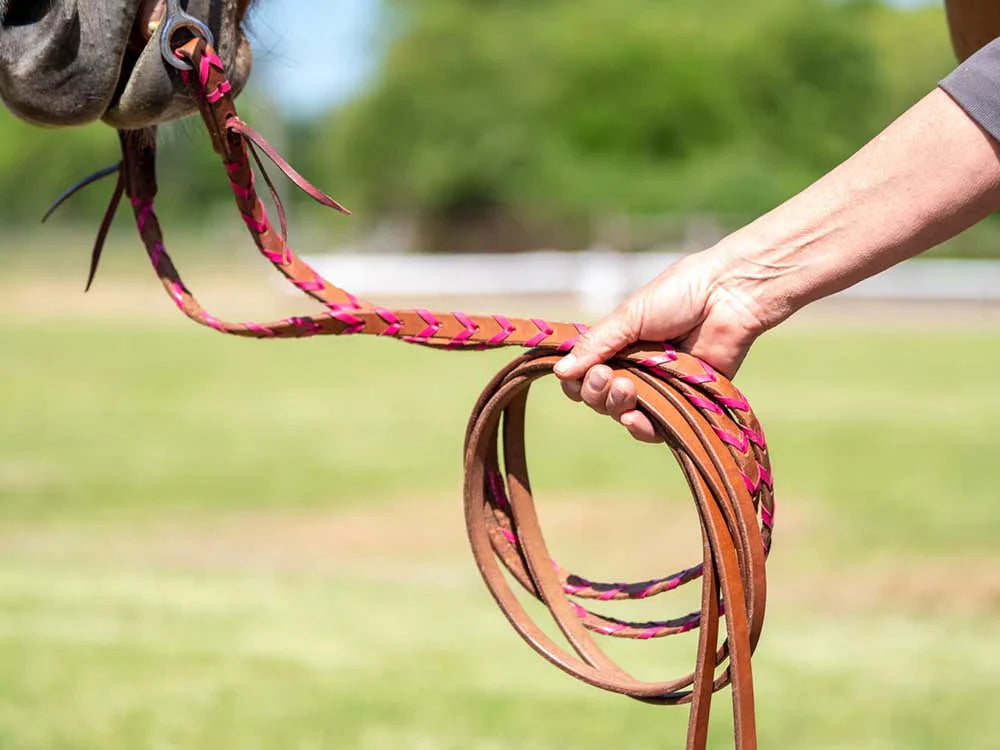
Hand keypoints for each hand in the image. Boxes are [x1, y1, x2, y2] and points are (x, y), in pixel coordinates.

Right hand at [553, 247, 767, 441]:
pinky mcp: (684, 402)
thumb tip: (559, 371)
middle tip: (607, 376)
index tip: (577, 373)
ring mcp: (658, 386)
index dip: (575, 379)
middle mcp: (634, 367)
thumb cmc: (680, 294)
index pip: (583, 372)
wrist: (729, 297)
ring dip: (615, 405)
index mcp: (617, 344)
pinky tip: (638, 417)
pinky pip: (654, 428)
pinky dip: (642, 426)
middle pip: (598, 397)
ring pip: (621, 412)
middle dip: (595, 391)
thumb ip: (595, 345)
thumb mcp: (629, 316)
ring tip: (627, 388)